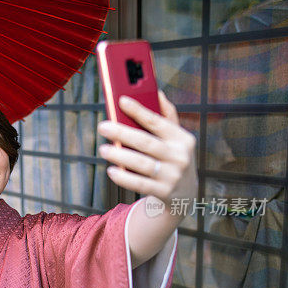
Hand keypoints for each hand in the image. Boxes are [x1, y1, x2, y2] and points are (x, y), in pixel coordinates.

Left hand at [97, 90, 197, 208]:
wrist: (184, 195)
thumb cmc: (173, 159)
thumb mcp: (177, 139)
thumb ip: (167, 117)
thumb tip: (157, 92)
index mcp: (182, 138)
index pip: (158, 122)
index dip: (139, 110)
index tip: (121, 100)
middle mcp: (180, 156)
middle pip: (146, 142)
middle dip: (122, 133)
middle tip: (103, 127)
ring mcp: (173, 176)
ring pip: (141, 164)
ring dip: (120, 156)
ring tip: (103, 149)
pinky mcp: (164, 192)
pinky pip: (140, 184)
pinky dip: (124, 177)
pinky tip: (111, 170)